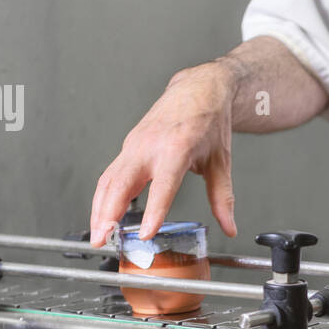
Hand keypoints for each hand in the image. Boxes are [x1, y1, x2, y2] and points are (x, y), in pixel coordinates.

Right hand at [90, 64, 237, 245]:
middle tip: (103, 239)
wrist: (198, 89)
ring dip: (100, 208)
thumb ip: (223, 197)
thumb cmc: (209, 121)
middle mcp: (151, 145)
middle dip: (108, 213)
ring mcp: (135, 144)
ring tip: (99, 235)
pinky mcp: (128, 146)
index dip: (154, 210)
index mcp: (177, 147)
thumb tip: (229, 226)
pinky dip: (103, 196)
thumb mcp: (220, 161)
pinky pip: (110, 173)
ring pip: (110, 179)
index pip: (163, 185)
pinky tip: (102, 215)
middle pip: (122, 182)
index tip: (146, 233)